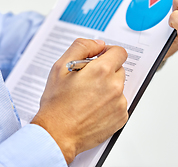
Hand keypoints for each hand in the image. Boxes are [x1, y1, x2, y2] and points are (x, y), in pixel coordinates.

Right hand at [31, 38, 127, 163]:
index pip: (120, 52)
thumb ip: (82, 47)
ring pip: (119, 87)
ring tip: (88, 97)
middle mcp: (115, 86)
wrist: (57, 134)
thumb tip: (99, 44)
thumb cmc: (57, 104)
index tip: (100, 58)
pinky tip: (93, 108)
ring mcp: (119, 103)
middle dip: (106, 71)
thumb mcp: (60, 67)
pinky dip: (110, 103)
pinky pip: (119, 103)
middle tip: (87, 81)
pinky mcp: (121, 117)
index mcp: (102, 71)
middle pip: (119, 69)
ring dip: (108, 87)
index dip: (108, 52)